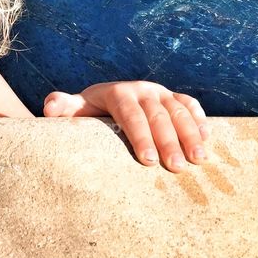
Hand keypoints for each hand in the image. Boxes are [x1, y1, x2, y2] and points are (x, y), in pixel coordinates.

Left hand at [42, 81, 208, 172]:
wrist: (107, 97)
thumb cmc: (90, 111)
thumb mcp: (76, 109)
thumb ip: (64, 107)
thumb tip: (50, 107)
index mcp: (117, 93)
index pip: (130, 115)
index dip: (140, 136)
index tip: (148, 161)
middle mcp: (141, 89)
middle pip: (158, 115)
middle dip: (168, 141)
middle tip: (177, 167)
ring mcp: (160, 92)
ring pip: (178, 110)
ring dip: (190, 133)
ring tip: (199, 159)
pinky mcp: (173, 96)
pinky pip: (190, 104)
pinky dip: (199, 119)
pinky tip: (207, 138)